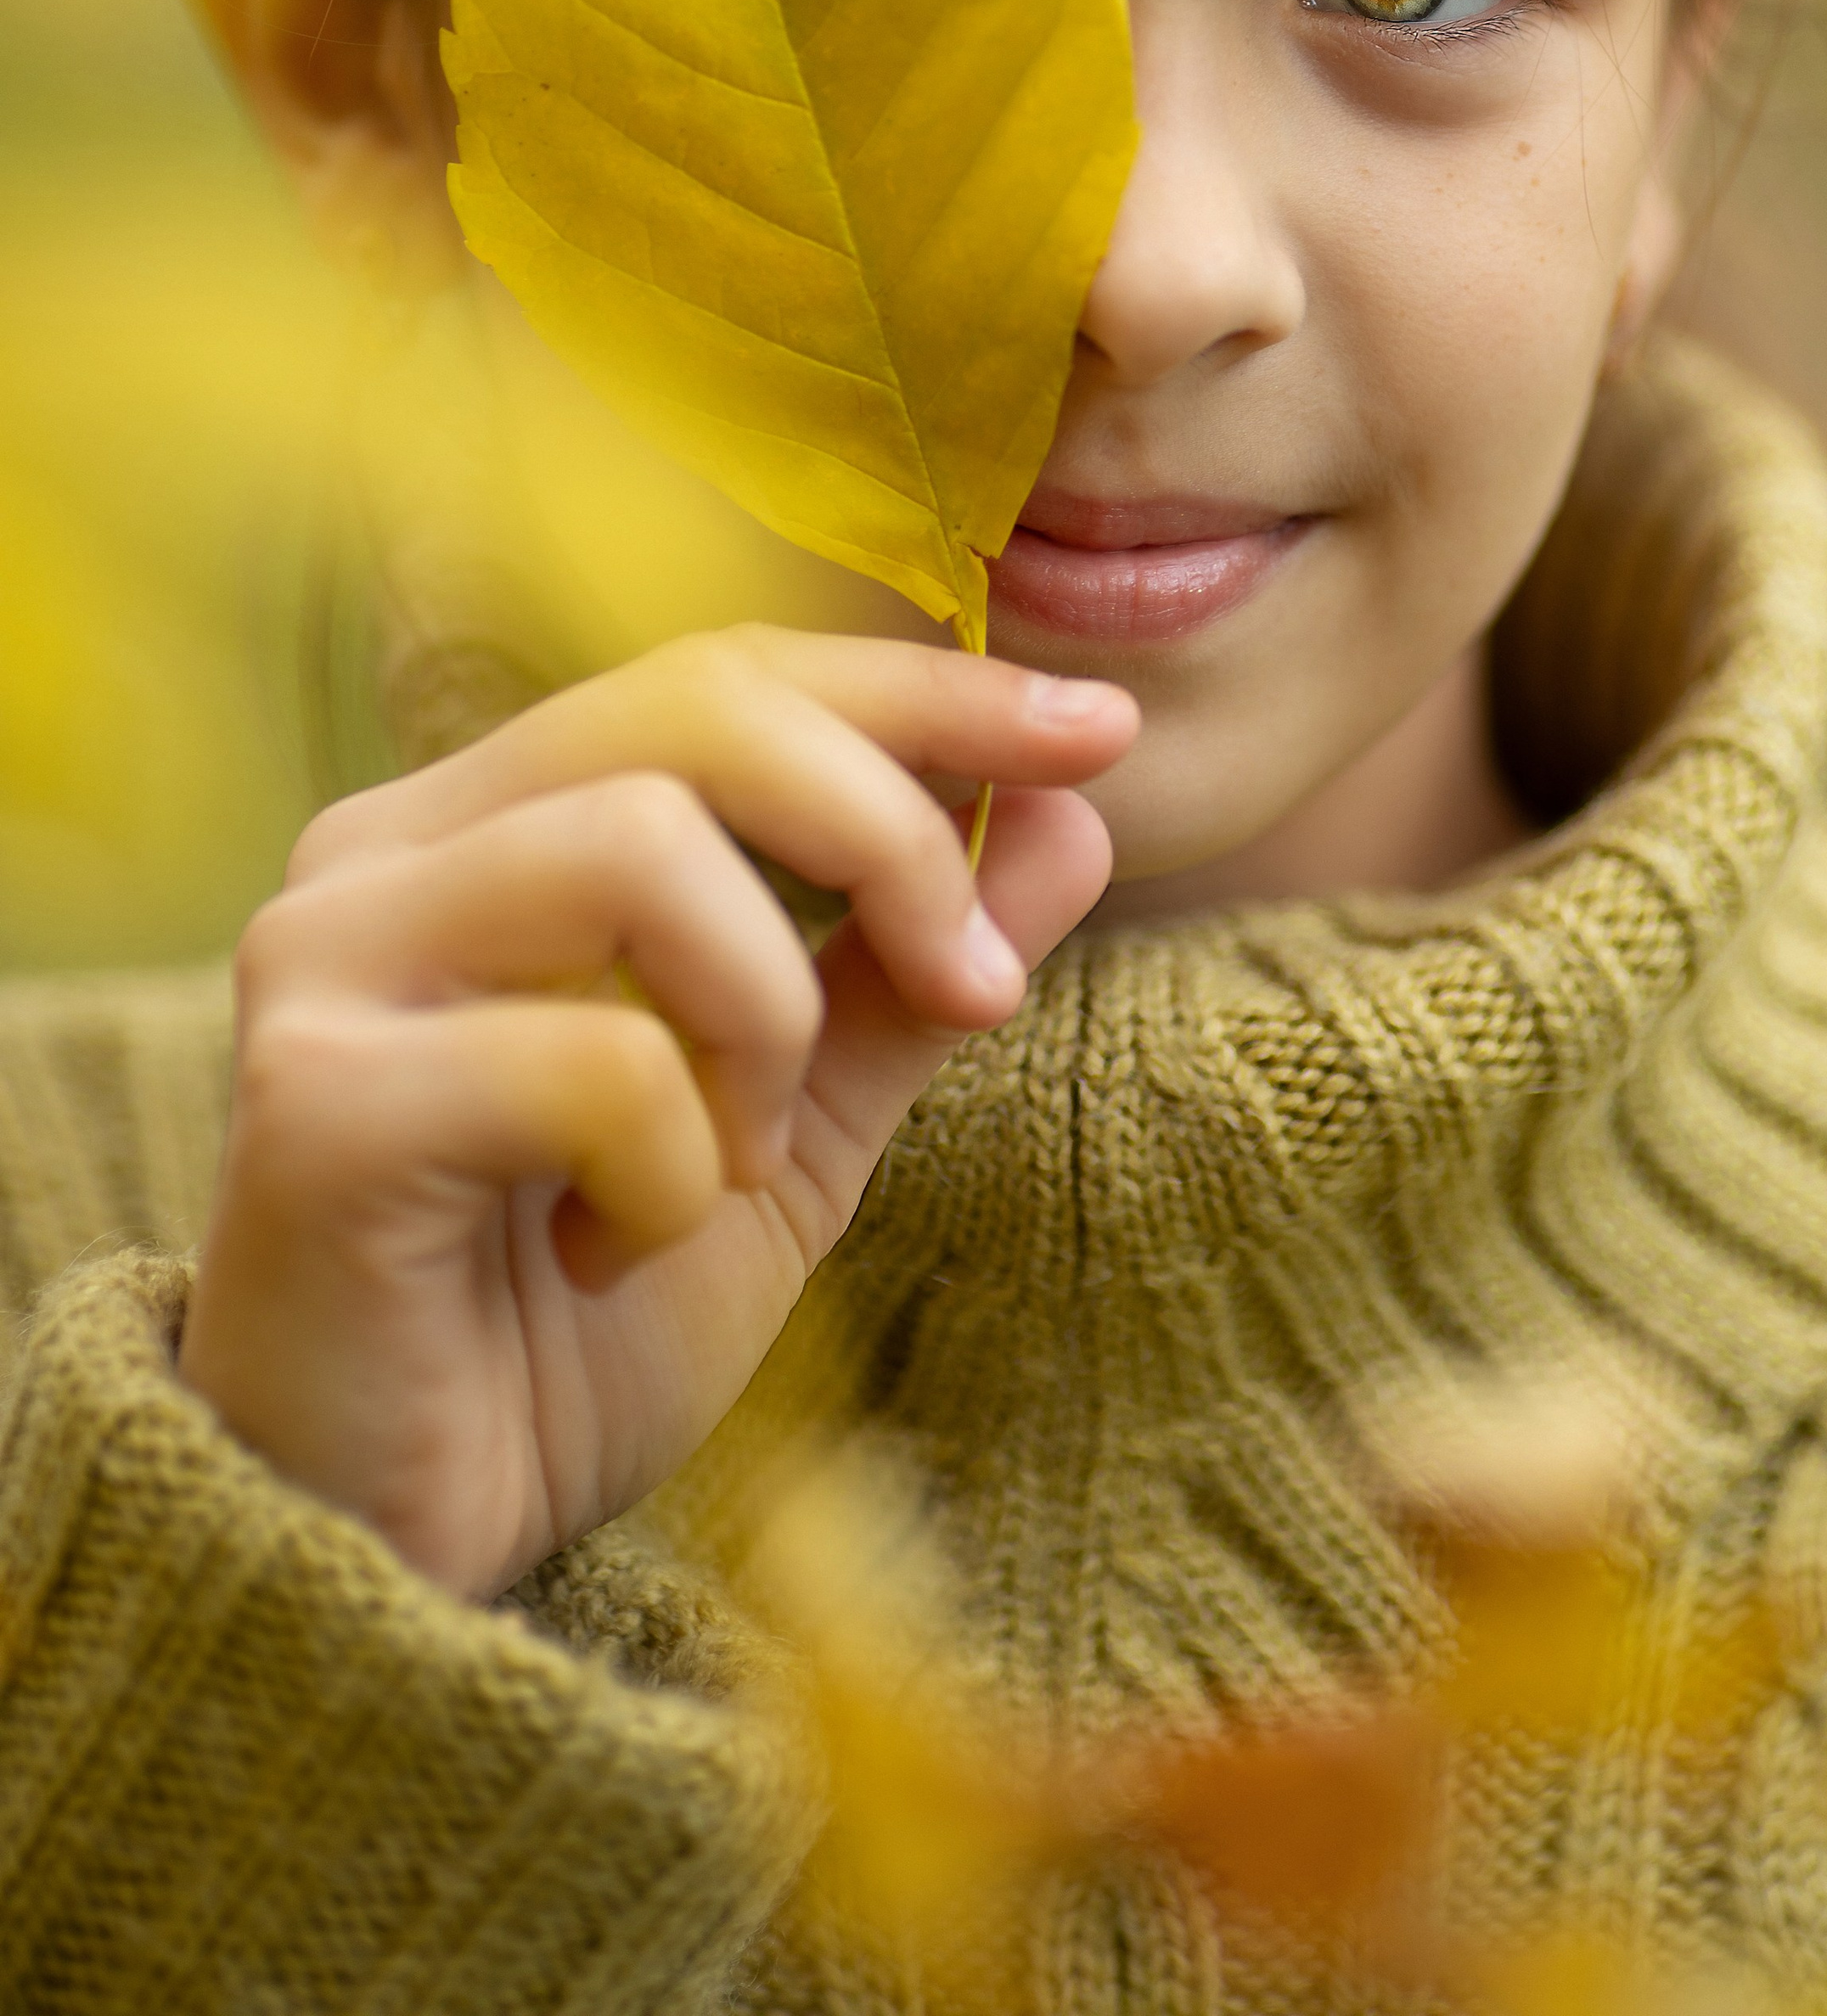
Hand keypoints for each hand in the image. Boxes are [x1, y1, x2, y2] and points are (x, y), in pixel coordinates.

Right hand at [177, 628, 1135, 1599]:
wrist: (403, 1561)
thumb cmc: (568, 1332)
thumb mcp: (792, 1134)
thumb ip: (909, 977)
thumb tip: (1077, 815)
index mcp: (487, 821)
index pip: (725, 675)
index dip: (923, 689)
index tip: (1101, 734)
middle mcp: (384, 849)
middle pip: (695, 711)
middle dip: (892, 835)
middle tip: (976, 994)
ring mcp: (327, 957)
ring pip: (643, 846)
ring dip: (766, 1019)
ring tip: (735, 1165)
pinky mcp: (316, 1102)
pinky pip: (592, 1054)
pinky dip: (674, 1166)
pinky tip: (619, 1252)